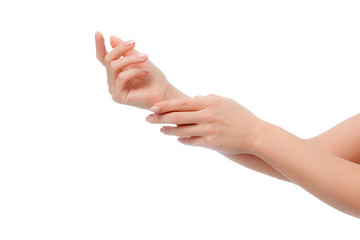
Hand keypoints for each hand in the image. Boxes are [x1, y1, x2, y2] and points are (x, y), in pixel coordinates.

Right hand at [95, 32, 185, 108]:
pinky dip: (133, 71)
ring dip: (130, 59)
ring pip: (114, 67)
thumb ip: (125, 51)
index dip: (100, 46)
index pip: (103, 58)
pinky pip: (121, 77)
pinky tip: (145, 72)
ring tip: (145, 57)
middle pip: (109, 60)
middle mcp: (112, 81)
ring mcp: (114, 89)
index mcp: (115, 72)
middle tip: (134, 43)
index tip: (99, 33)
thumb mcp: (138, 58)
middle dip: (120, 49)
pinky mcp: (118, 97)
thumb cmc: (153, 77)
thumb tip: (111, 38)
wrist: (164, 92)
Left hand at [146, 94, 262, 153]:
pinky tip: (176, 139)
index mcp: (209, 103)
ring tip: (160, 130)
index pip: (182, 103)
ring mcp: (209, 130)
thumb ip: (209, 98)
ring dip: (168, 130)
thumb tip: (194, 98)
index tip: (153, 107)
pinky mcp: (211, 143)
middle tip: (147, 118)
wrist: (255, 135)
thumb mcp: (226, 101)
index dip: (165, 106)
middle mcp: (207, 115)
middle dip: (160, 117)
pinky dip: (182, 140)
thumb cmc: (241, 116)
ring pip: (182, 130)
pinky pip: (192, 141)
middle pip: (178, 116)